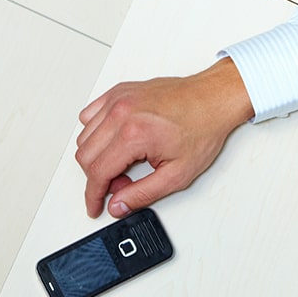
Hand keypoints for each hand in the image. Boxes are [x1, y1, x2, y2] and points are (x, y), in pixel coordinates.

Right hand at [74, 59, 253, 218]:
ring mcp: (118, 99)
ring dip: (96, 155)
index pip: (97, 172)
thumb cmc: (202, 129)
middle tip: (120, 184)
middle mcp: (121, 113)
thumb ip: (142, 194)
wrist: (213, 99)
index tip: (94, 205)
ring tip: (124, 162)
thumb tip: (118, 205)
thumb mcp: (177, 174)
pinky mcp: (119, 91)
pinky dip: (94, 131)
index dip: (93, 195)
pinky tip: (113, 141)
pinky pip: (90, 114)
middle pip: (84, 154)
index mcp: (134, 134)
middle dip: (97, 177)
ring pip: (84, 135)